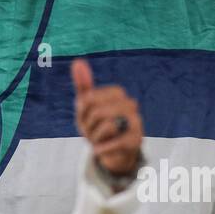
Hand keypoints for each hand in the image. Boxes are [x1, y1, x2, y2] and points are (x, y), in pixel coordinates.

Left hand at [71, 58, 142, 176]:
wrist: (114, 152)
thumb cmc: (97, 125)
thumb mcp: (87, 105)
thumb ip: (83, 84)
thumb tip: (78, 61)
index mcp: (117, 93)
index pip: (89, 98)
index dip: (82, 110)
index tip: (87, 116)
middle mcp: (131, 105)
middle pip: (97, 112)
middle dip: (89, 125)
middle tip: (93, 130)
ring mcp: (136, 123)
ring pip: (107, 126)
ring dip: (96, 138)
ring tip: (100, 139)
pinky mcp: (137, 141)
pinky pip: (113, 143)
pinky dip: (101, 148)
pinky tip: (101, 149)